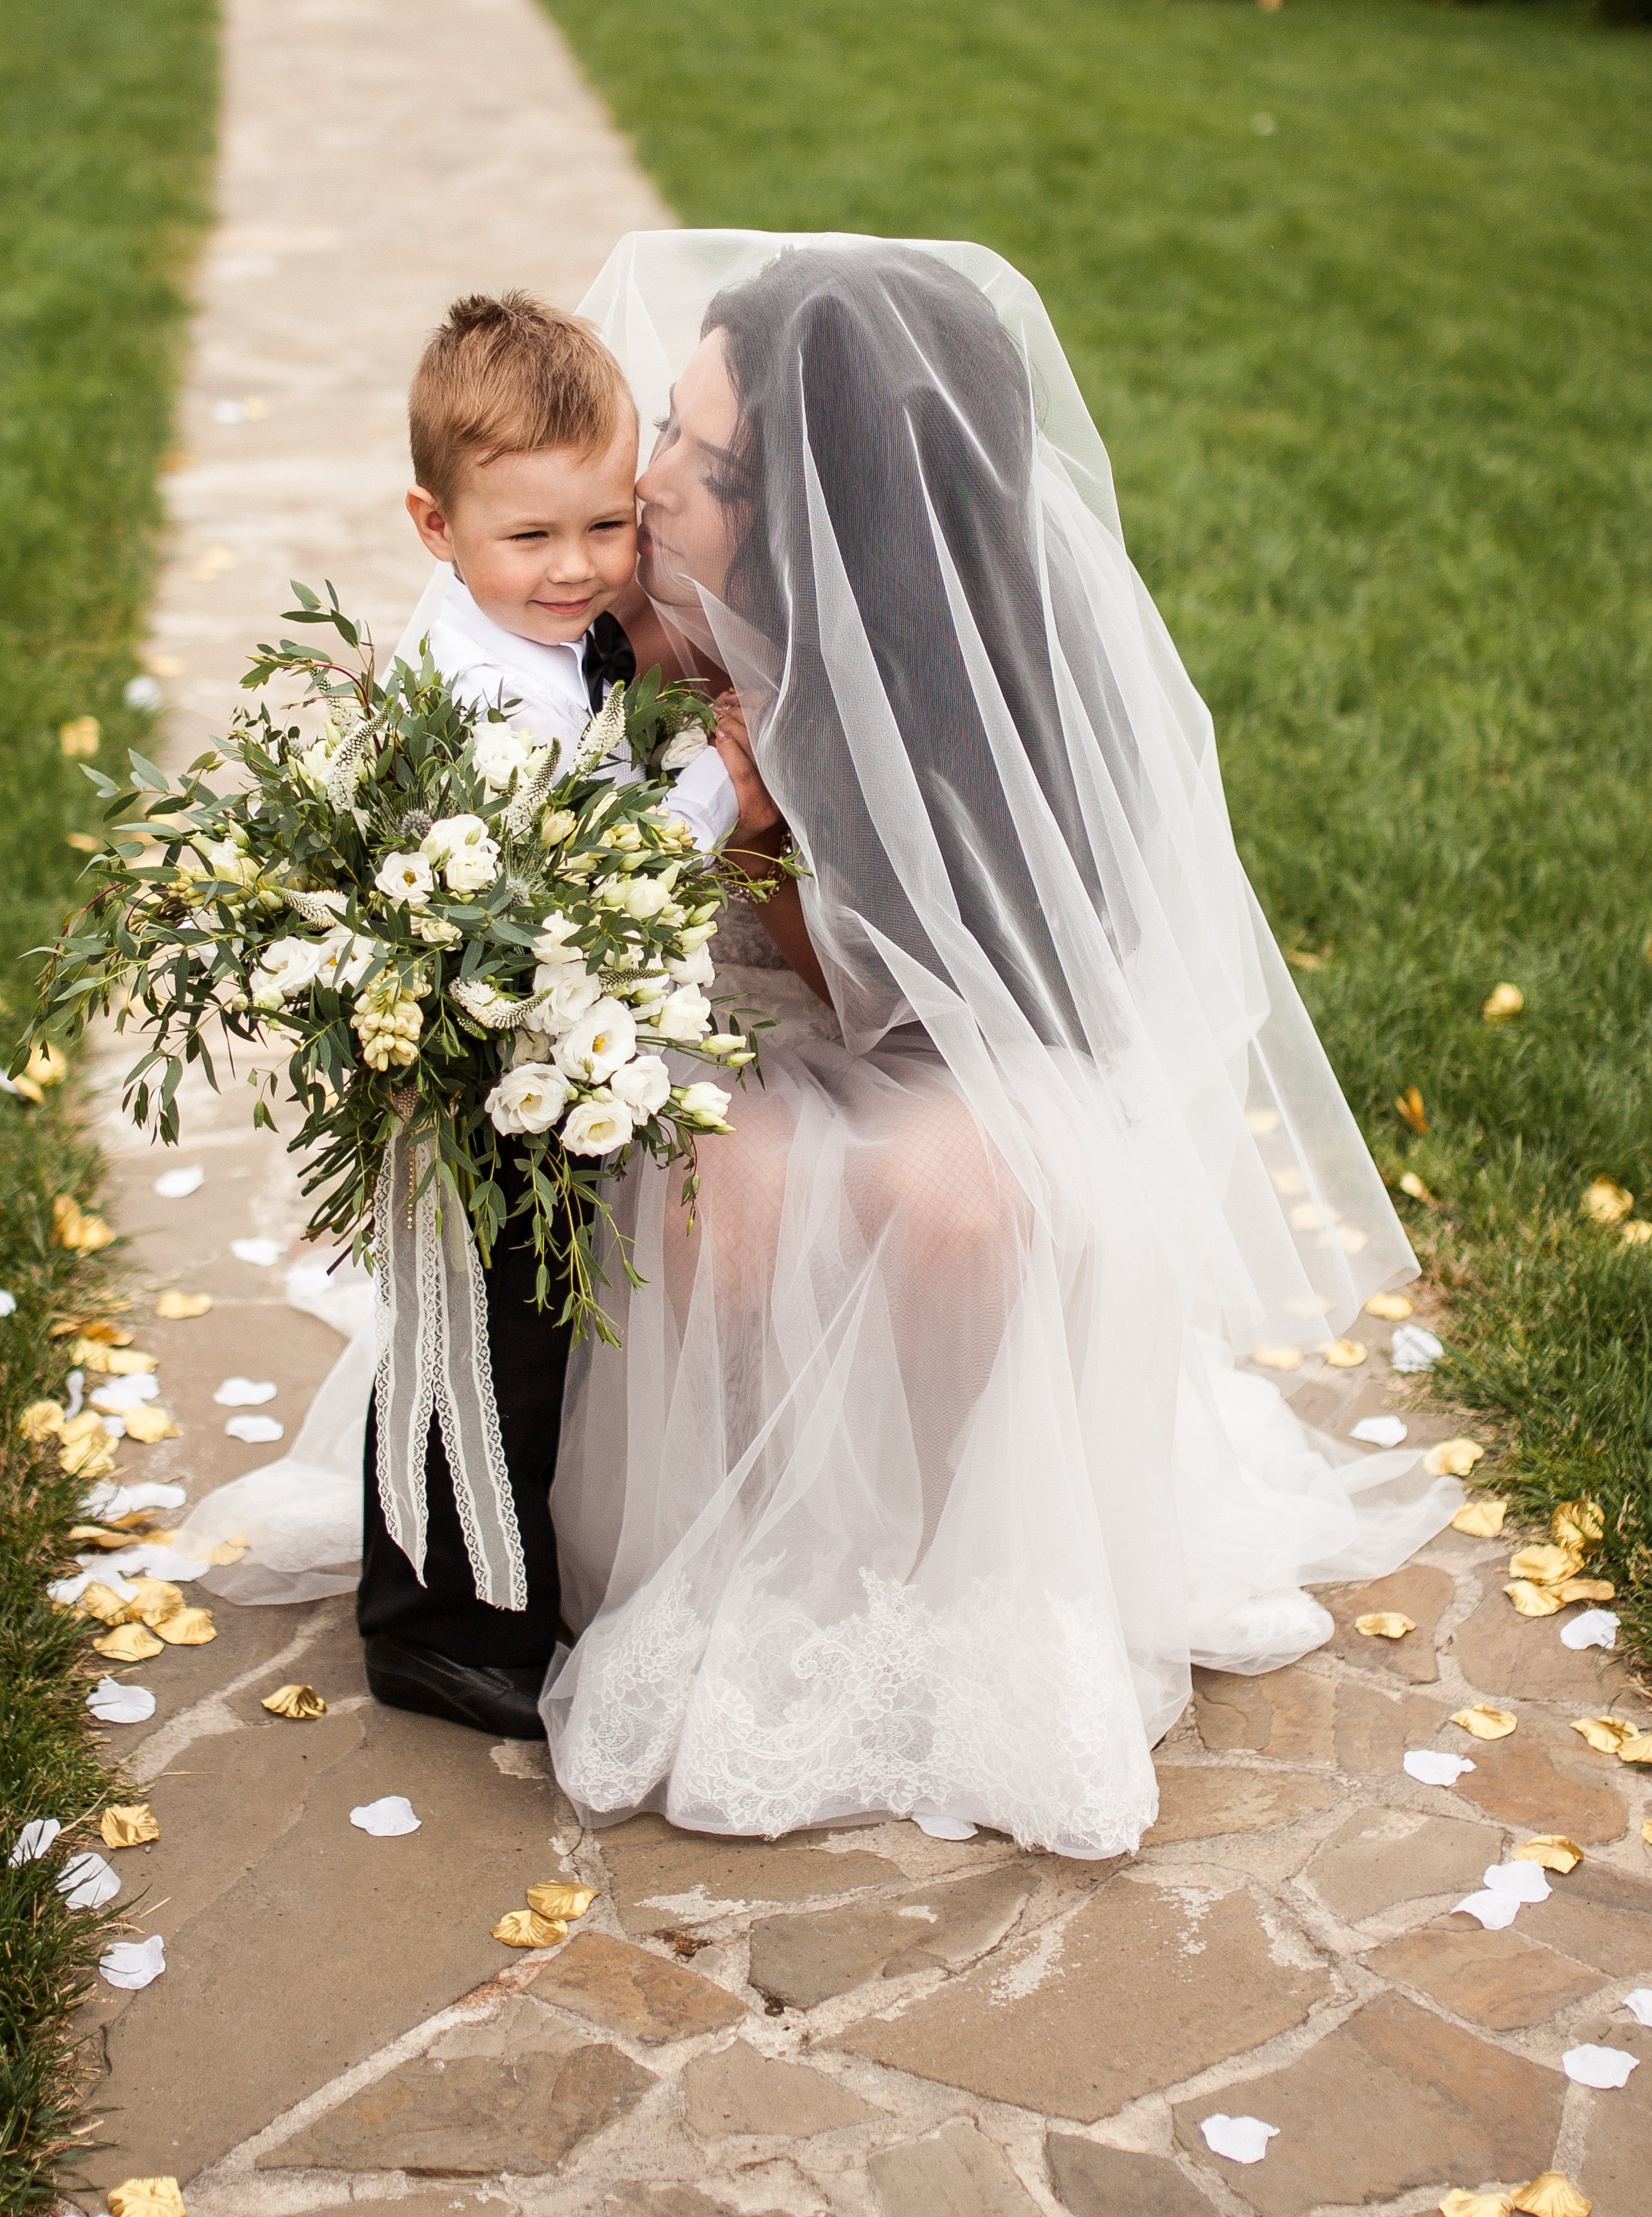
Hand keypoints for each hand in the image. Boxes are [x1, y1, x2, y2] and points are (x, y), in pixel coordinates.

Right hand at [711, 691, 783, 847]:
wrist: (759, 841)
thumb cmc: (729, 832)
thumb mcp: (715, 823)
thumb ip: (703, 800)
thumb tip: (687, 766)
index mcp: (758, 813)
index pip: (748, 776)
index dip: (732, 752)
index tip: (716, 734)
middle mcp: (777, 795)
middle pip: (759, 752)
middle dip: (737, 728)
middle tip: (716, 716)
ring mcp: (784, 778)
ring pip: (768, 737)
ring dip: (746, 716)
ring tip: (724, 708)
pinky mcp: (785, 763)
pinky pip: (773, 729)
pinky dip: (758, 710)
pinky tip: (741, 702)